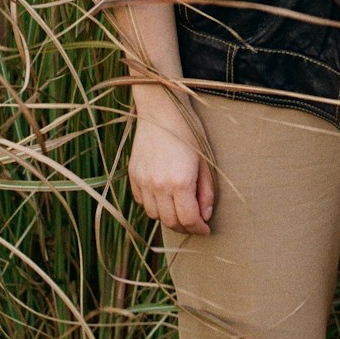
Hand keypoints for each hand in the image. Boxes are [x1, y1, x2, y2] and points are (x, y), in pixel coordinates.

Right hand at [128, 98, 215, 235]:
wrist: (161, 109)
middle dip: (185, 227)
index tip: (205, 229)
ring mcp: (143, 181)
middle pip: (170, 221)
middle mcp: (158, 185)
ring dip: (168, 217)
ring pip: (154, 215)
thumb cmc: (188, 131)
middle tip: (195, 223)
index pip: (188, 219)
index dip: (198, 229)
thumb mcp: (205, 160)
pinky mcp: (133, 174)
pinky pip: (142, 201)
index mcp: (179, 182)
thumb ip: (206, 190)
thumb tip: (205, 214)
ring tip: (179, 208)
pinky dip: (153, 204)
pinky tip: (163, 196)